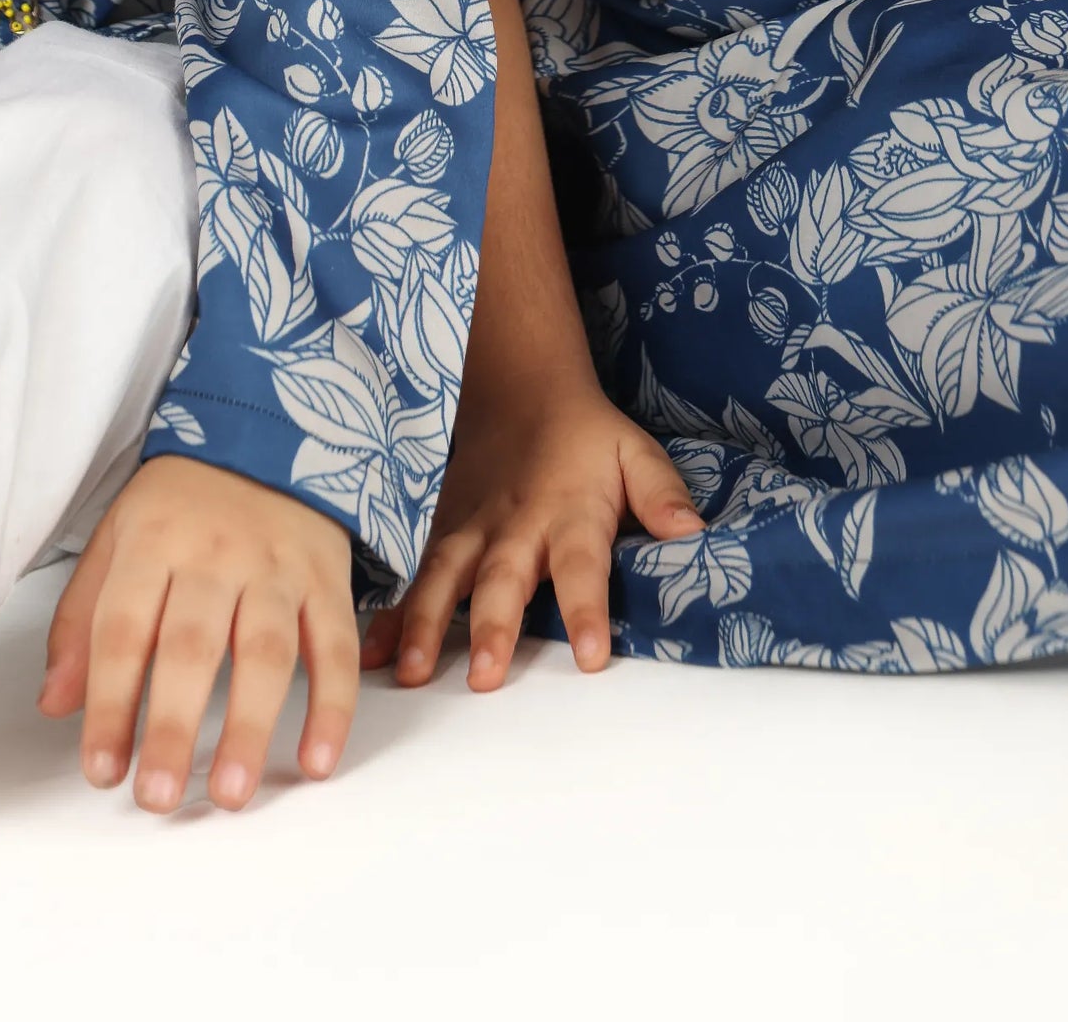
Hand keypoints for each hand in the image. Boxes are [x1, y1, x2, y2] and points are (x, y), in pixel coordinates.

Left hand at [38, 455, 356, 812]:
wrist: (266, 434)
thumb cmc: (178, 506)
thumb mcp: (116, 538)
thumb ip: (82, 619)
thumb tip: (54, 705)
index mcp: (153, 541)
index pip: (123, 629)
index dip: (110, 704)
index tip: (103, 772)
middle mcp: (216, 553)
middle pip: (193, 645)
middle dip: (174, 726)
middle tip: (159, 797)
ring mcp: (277, 566)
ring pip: (266, 650)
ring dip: (250, 726)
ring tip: (231, 795)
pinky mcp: (327, 578)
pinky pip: (335, 646)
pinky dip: (333, 705)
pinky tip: (317, 762)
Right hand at [362, 379, 699, 691]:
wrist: (521, 391)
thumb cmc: (586, 438)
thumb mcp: (635, 452)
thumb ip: (662, 494)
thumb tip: (695, 536)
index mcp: (569, 512)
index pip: (581, 565)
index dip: (586, 608)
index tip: (589, 655)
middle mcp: (515, 526)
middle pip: (502, 578)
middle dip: (491, 626)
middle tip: (484, 675)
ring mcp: (470, 530)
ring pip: (443, 578)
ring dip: (426, 623)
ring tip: (410, 672)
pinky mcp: (442, 534)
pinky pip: (413, 576)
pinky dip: (390, 614)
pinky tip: (372, 652)